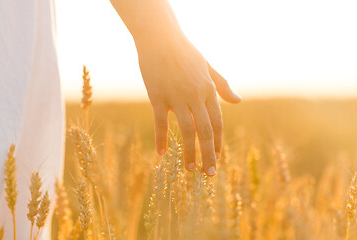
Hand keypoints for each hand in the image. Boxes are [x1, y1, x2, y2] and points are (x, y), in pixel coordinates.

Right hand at [136, 34, 240, 175]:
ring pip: (186, 130)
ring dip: (190, 152)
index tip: (218, 157)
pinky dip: (161, 139)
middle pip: (205, 131)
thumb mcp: (208, 67)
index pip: (217, 122)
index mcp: (208, 89)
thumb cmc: (185, 52)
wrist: (160, 38)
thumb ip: (222, 85)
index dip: (218, 141)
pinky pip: (160, 122)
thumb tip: (238, 101)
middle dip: (209, 154)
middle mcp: (195, 95)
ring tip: (191, 169)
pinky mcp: (157, 96)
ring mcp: (176, 97)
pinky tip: (161, 153)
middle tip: (210, 173)